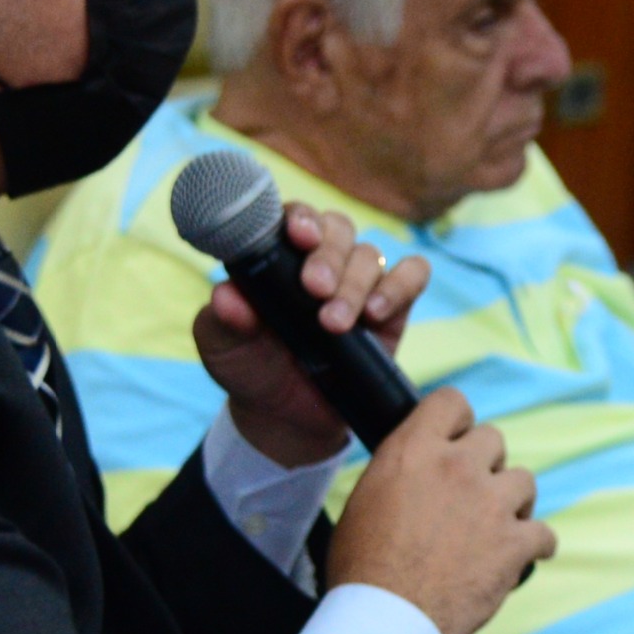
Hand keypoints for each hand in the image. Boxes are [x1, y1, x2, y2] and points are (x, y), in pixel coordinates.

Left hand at [192, 202, 432, 465]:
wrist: (285, 416)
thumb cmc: (249, 368)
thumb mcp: (221, 347)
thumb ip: (221, 320)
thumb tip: (225, 296)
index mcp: (278, 255)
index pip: (293, 217)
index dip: (300, 218)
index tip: (297, 235)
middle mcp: (321, 258)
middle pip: (337, 228)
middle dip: (328, 256)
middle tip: (315, 290)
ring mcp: (359, 280)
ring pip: (369, 254)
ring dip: (354, 285)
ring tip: (334, 324)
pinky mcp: (393, 305)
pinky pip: (412, 274)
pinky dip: (398, 286)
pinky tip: (376, 314)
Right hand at [328, 391, 551, 633]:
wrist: (385, 619)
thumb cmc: (362, 567)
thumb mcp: (366, 498)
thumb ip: (401, 471)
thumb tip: (415, 471)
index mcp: (414, 450)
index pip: (451, 402)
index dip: (456, 422)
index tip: (455, 443)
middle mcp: (457, 467)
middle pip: (494, 440)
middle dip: (485, 465)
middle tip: (470, 496)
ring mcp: (491, 503)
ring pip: (524, 480)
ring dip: (513, 501)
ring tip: (495, 526)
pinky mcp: (515, 542)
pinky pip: (544, 533)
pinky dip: (535, 545)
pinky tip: (522, 556)